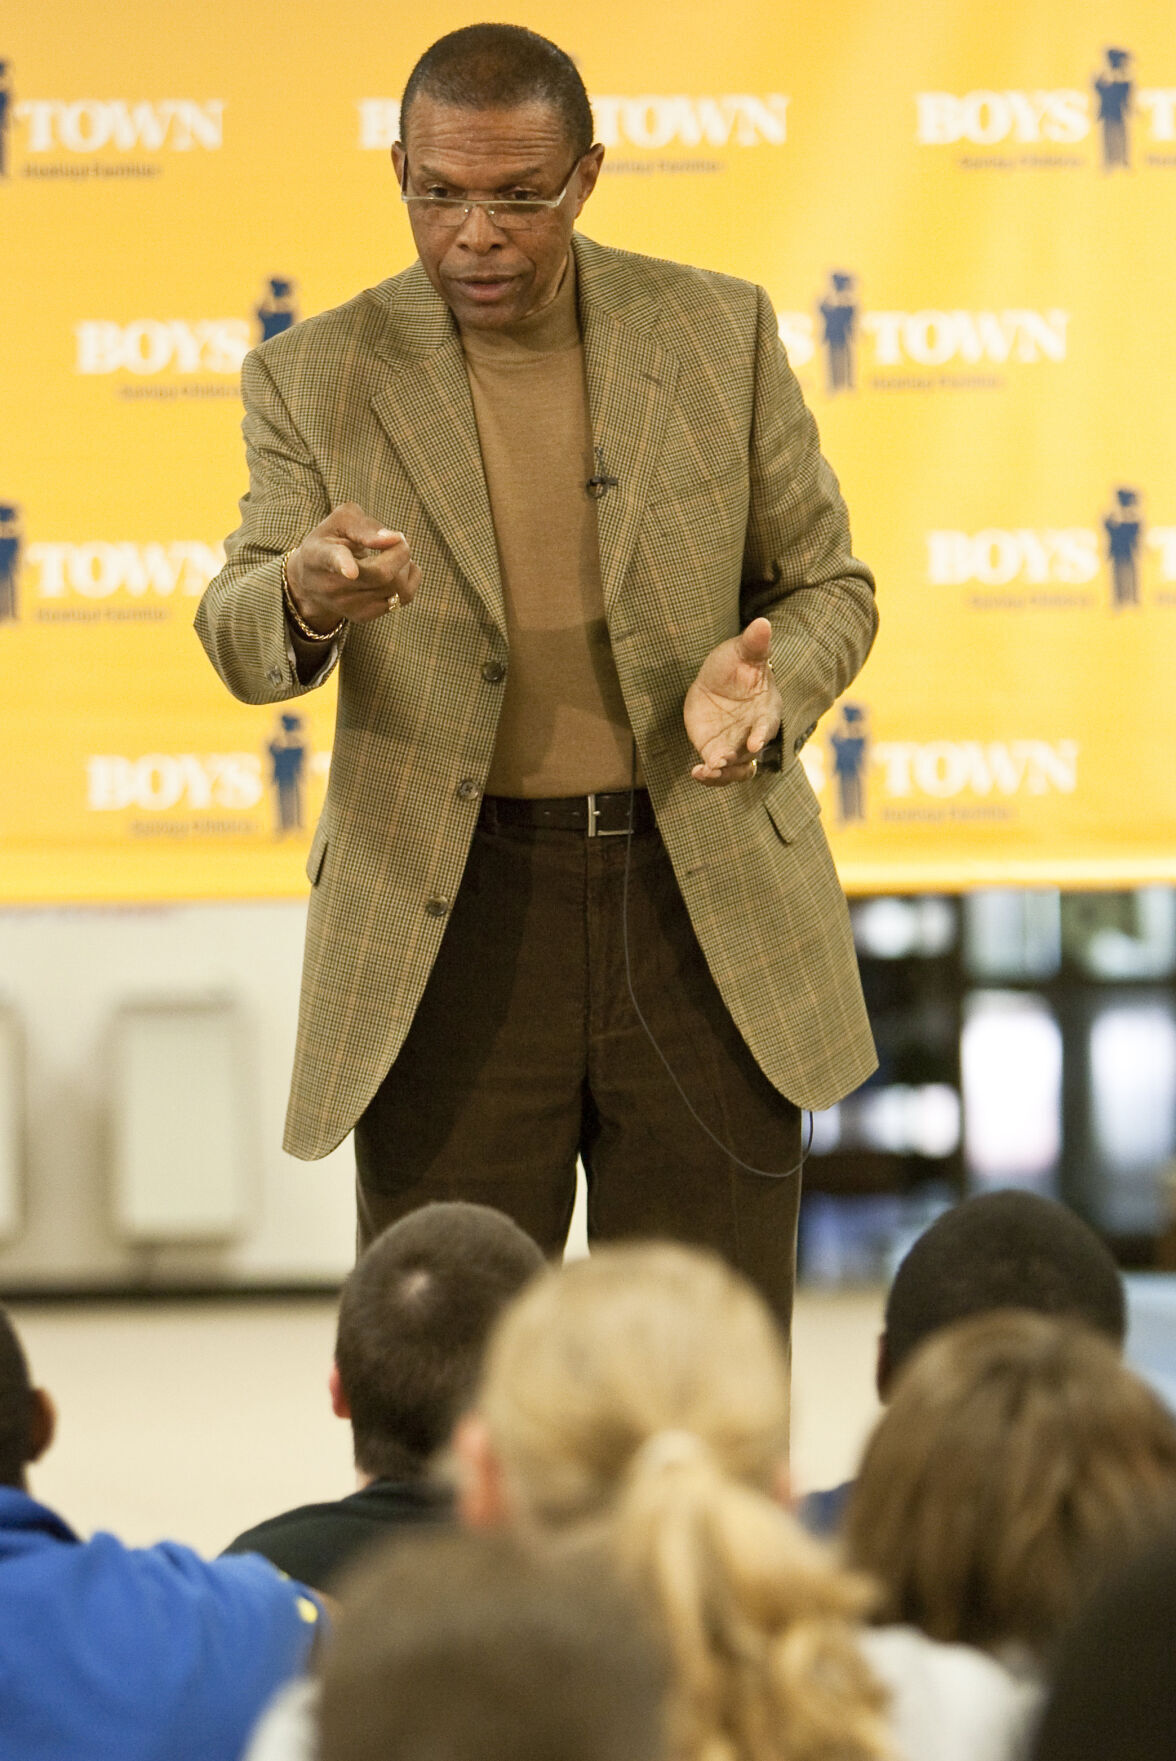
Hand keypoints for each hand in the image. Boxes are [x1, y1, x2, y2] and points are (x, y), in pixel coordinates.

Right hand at [284, 503, 421, 632]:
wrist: (311, 580)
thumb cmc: (330, 541)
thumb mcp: (340, 522)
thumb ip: (364, 526)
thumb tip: (394, 539)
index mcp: (320, 555)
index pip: (333, 560)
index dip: (344, 564)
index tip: (352, 572)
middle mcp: (331, 585)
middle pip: (380, 574)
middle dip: (400, 552)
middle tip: (397, 539)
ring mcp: (346, 606)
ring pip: (397, 587)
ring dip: (405, 564)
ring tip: (391, 554)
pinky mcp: (363, 616)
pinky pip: (404, 597)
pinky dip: (408, 578)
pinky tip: (394, 570)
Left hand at [683, 617, 781, 785]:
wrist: (718, 679)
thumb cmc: (737, 663)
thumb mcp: (742, 651)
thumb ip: (754, 644)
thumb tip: (763, 623)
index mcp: (766, 710)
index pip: (767, 725)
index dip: (761, 734)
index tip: (753, 743)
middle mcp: (754, 733)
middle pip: (750, 756)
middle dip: (736, 762)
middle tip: (718, 762)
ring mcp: (736, 746)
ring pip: (736, 770)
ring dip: (722, 775)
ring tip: (705, 771)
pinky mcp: (717, 752)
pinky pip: (717, 770)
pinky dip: (709, 775)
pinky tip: (694, 772)